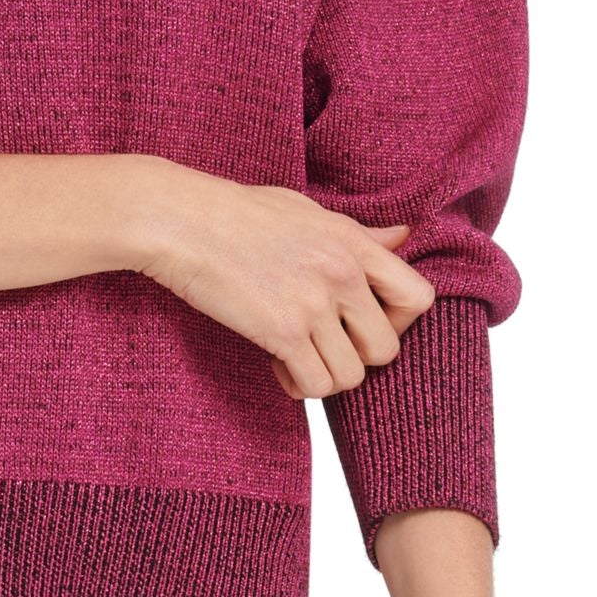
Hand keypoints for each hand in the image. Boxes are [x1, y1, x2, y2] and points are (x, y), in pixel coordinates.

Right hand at [134, 165, 436, 399]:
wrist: (177, 219)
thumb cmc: (233, 211)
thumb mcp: (305, 210)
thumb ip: (358, 233)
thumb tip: (403, 236)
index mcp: (351, 242)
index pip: (419, 297)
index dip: (399, 321)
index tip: (363, 320)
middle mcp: (341, 273)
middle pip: (387, 349)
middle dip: (357, 357)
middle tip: (324, 346)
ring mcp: (312, 304)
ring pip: (351, 376)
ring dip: (324, 376)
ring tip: (296, 358)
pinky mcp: (280, 331)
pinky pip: (314, 385)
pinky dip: (297, 386)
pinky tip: (276, 365)